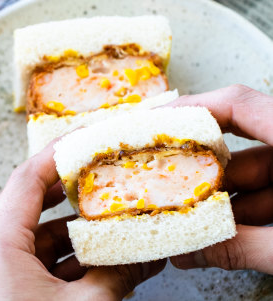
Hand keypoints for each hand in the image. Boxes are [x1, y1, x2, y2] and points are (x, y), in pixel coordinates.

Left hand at [0, 142, 164, 300]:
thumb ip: (117, 275)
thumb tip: (152, 253)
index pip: (28, 178)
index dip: (57, 154)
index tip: (84, 140)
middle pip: (38, 202)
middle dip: (75, 190)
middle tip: (106, 176)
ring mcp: (3, 268)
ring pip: (46, 234)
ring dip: (81, 229)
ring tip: (114, 222)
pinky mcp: (13, 286)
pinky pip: (46, 258)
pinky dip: (74, 255)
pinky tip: (103, 260)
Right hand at [169, 84, 272, 273]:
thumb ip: (246, 248)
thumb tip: (190, 253)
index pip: (238, 105)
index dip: (195, 108)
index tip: (160, 120)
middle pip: (235, 152)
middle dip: (197, 174)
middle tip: (163, 187)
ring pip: (247, 182)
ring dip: (217, 205)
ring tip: (185, 225)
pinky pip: (263, 199)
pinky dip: (240, 219)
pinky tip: (216, 238)